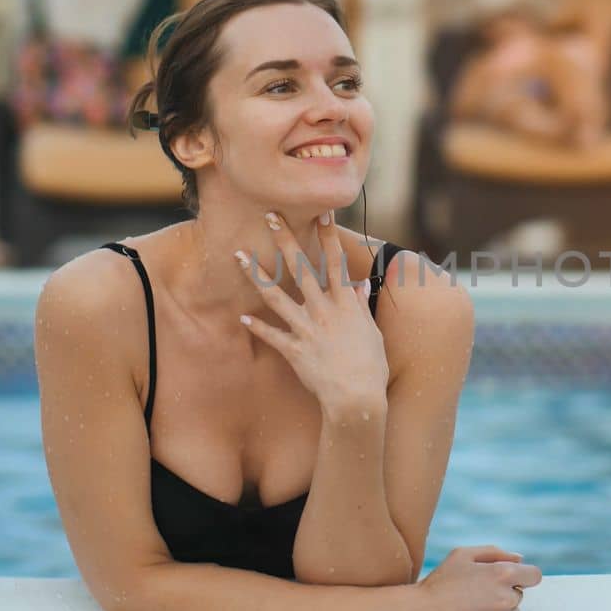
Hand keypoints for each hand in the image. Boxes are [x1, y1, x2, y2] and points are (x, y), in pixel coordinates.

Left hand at [236, 211, 389, 416]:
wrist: (357, 398)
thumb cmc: (371, 368)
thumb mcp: (371, 333)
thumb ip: (360, 308)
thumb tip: (358, 286)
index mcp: (344, 305)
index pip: (336, 262)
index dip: (329, 237)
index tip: (322, 213)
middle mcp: (323, 311)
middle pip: (301, 268)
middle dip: (285, 240)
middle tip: (270, 216)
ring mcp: (306, 329)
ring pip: (276, 296)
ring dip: (256, 274)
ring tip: (238, 255)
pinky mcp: (294, 350)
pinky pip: (271, 335)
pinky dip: (256, 327)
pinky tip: (241, 317)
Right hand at [406, 545, 541, 610]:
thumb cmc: (440, 583)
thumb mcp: (462, 555)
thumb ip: (495, 553)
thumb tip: (520, 559)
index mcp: (502, 574)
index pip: (534, 575)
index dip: (524, 575)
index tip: (512, 579)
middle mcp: (507, 599)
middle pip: (519, 595)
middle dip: (504, 593)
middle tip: (477, 595)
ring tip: (471, 610)